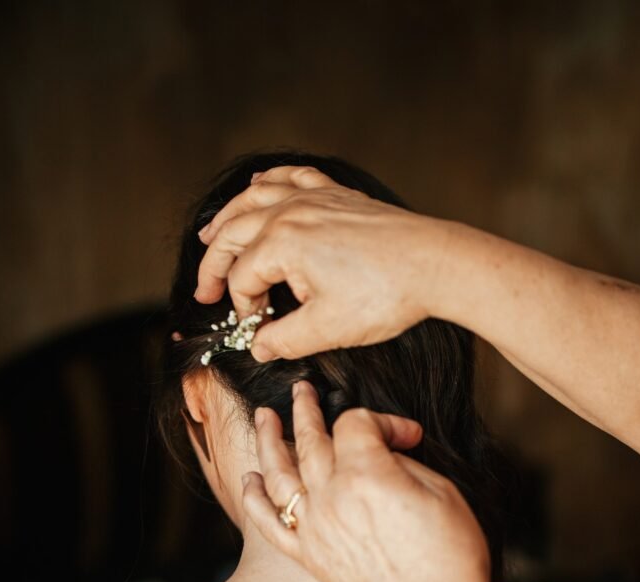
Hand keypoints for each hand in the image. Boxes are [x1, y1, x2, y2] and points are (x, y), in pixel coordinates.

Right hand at [195, 166, 442, 362]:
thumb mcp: (327, 330)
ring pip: (255, 199)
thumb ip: (283, 340)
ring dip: (228, 217)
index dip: (243, 309)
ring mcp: (315, 198)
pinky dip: (271, 181)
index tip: (257, 329)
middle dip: (213, 266)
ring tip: (208, 234)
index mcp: (282, 244)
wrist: (435, 264)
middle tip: (204, 291)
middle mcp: (290, 212)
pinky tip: (261, 184)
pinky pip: (293, 177)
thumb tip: (258, 347)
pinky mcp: (338, 195)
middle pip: (233, 234)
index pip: (242, 279)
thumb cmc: (384, 296)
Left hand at [242, 381, 490, 581]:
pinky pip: (268, 522)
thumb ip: (405, 463)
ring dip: (269, 440)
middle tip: (301, 391)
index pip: (356, 423)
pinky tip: (250, 479)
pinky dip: (254, 498)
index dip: (382, 420)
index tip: (406, 435)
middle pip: (309, 438)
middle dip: (306, 410)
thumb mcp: (443, 493)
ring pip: (278, 473)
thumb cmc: (449, 559)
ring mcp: (313, 526)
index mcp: (366, 474)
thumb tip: (384, 453)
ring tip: (264, 417)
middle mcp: (331, 496)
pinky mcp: (307, 554)